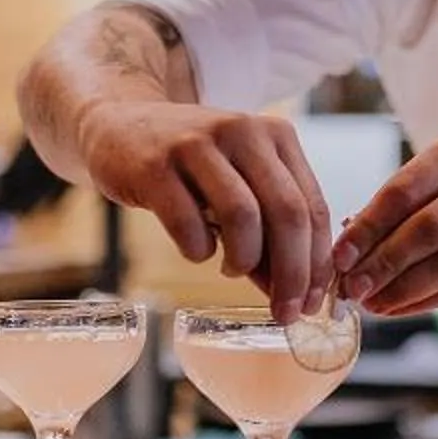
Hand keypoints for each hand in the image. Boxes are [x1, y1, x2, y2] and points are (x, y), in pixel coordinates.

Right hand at [75, 102, 334, 321]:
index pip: (313, 207)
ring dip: (244, 260)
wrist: (120, 126)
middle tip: (284, 312)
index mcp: (276, 135)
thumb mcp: (239, 185)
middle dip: (292, 273)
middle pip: (287, 213)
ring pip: (243, 217)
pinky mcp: (155, 165)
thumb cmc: (190, 168)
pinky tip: (197, 249)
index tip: (312, 304)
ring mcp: (198, 144)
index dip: (317, 264)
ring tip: (233, 270)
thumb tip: (294, 296)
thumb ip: (268, 234)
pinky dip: (198, 250)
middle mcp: (243, 131)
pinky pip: (188, 223)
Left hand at [333, 136, 437, 317]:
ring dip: (403, 288)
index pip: (404, 190)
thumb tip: (343, 258)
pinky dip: (428, 301)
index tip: (339, 258)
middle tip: (353, 289)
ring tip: (373, 304)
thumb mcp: (431, 196)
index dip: (368, 227)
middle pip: (428, 227)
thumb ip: (391, 218)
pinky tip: (401, 308)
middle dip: (384, 262)